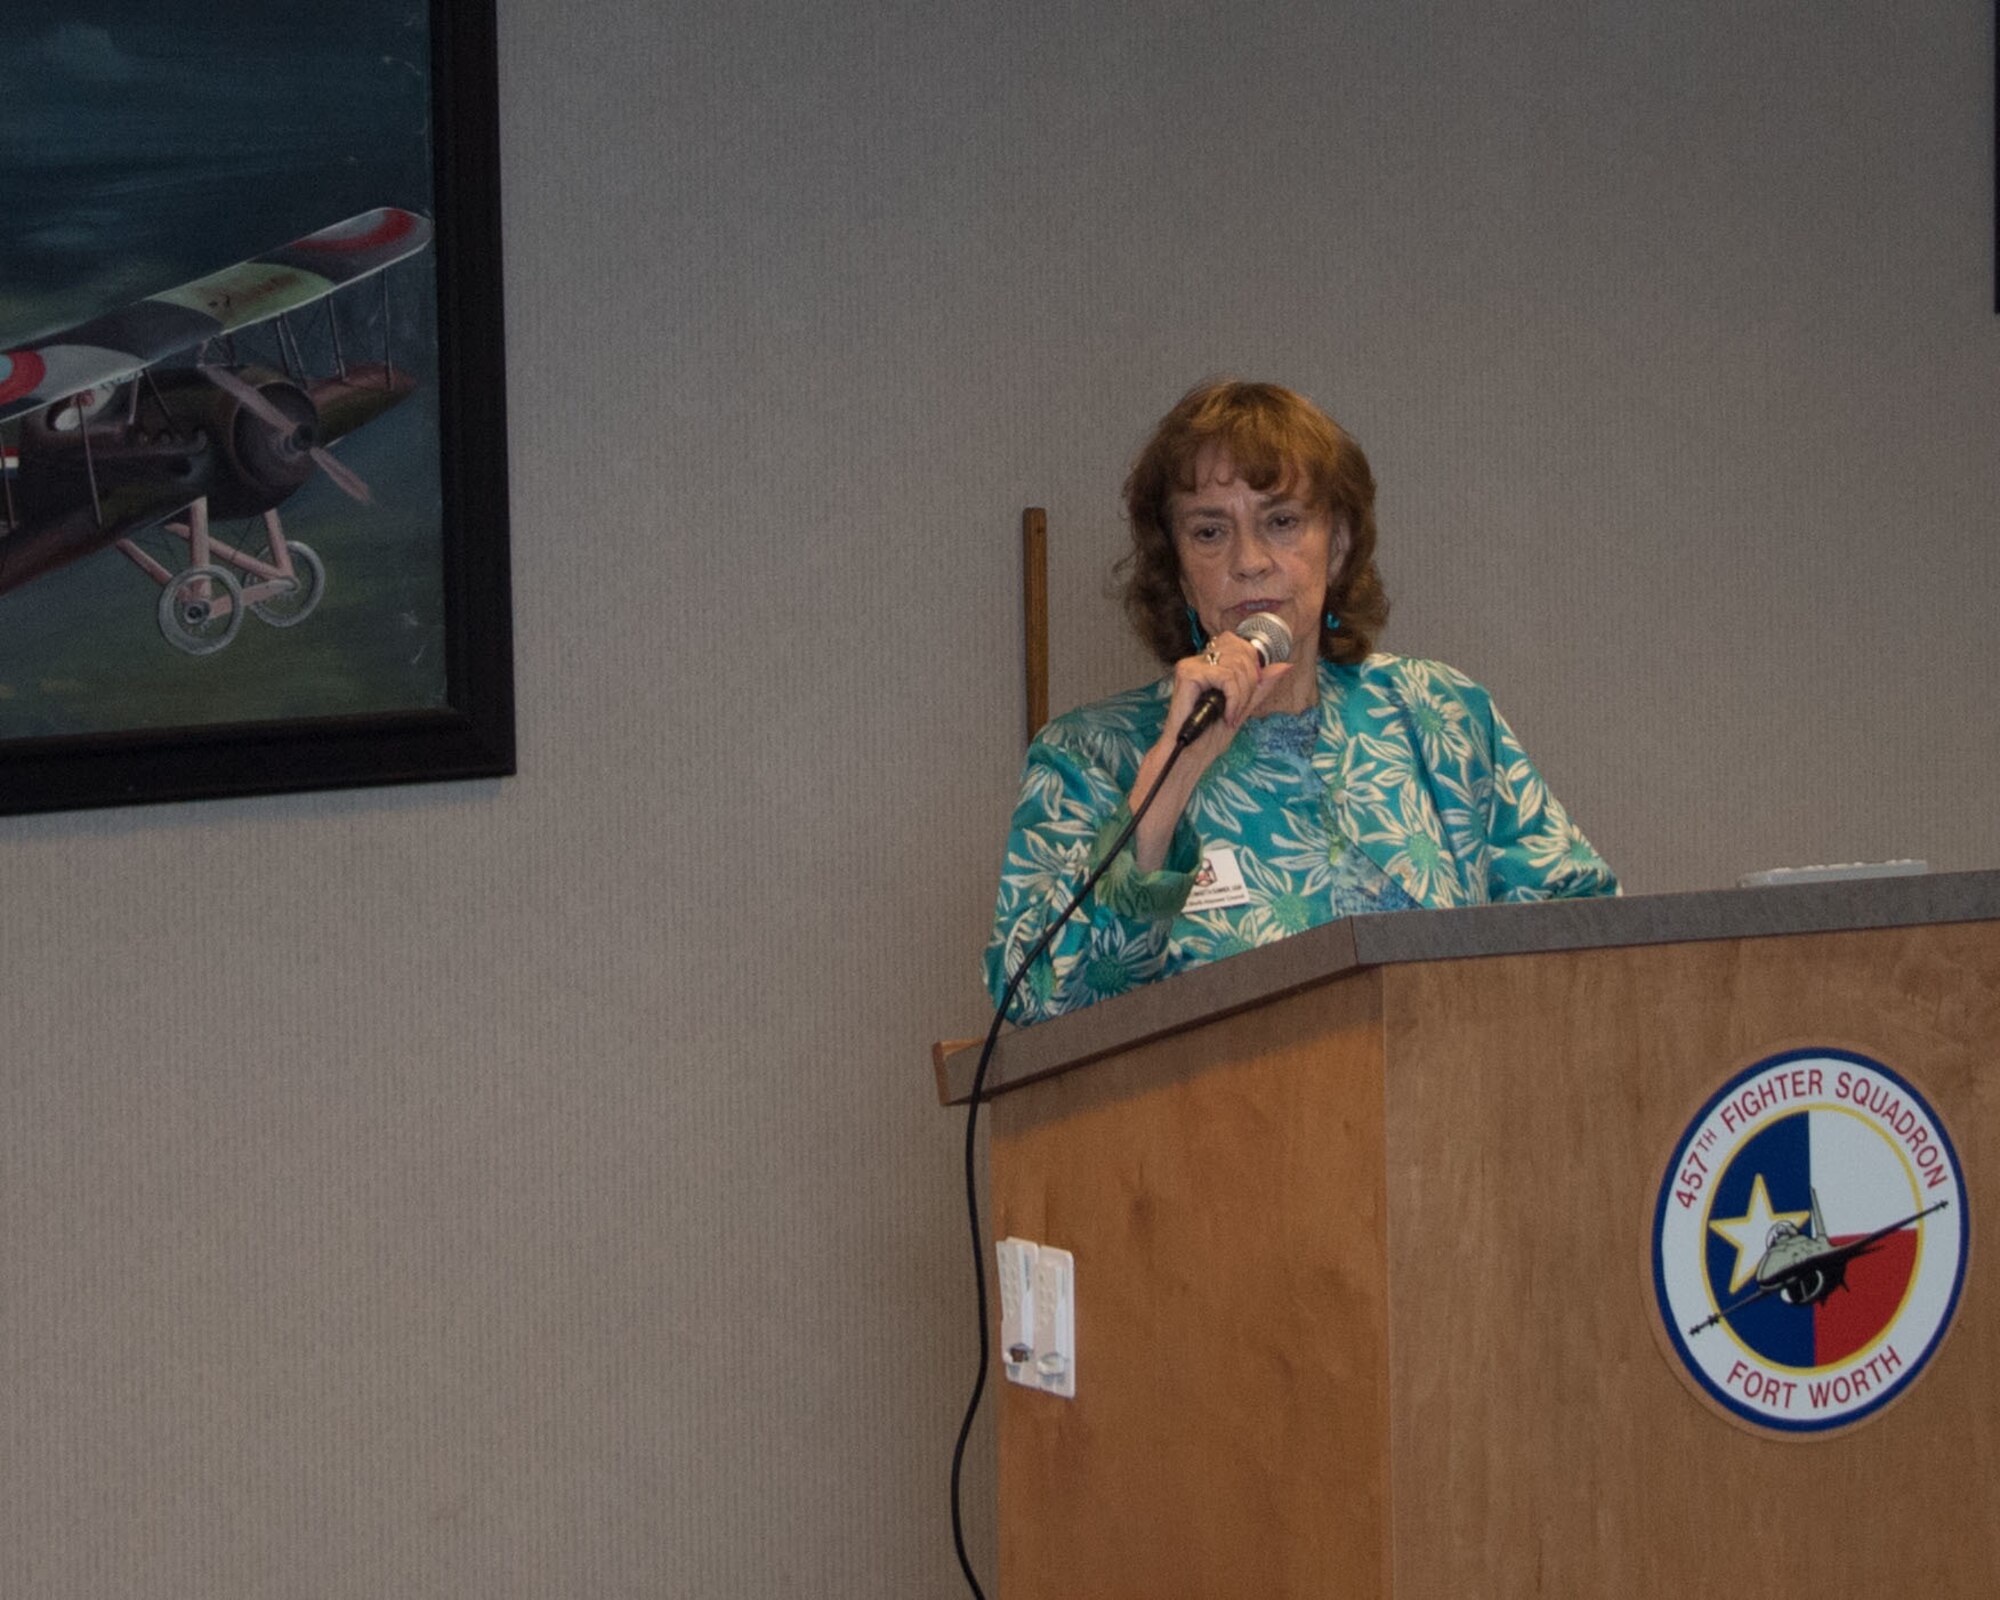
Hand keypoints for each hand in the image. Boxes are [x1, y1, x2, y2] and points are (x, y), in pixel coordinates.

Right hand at [1123, 637, 1291, 871]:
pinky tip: (1226, 715)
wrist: (1190, 755)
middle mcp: (1199, 659)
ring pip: (1236, 665)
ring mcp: (1191, 665)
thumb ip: (1260, 686)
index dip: (1253, 668)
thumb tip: (1283, 666)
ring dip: (1242, 695)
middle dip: (1250, 683)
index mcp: (1210, 663)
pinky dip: (1234, 698)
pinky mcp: (1187, 674)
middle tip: (1239, 709)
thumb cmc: (1209, 736)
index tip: (1246, 696)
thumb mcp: (1243, 707)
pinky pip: (1225, 676)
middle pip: (1242, 652)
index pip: (1241, 645)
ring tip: (1231, 716)